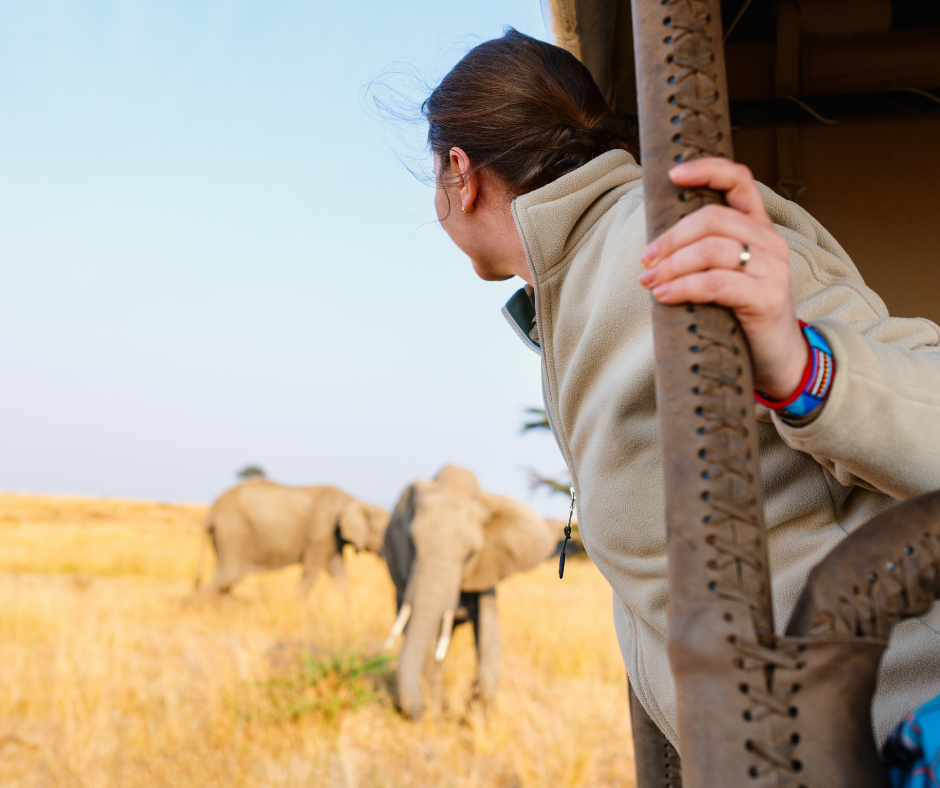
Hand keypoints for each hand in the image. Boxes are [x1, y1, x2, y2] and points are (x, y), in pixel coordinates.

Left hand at [637, 157, 806, 399]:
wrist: (777, 360)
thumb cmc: (742, 316)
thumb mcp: (724, 276)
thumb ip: (703, 254)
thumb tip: (654, 248)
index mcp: (758, 229)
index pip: (740, 181)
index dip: (708, 170)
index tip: (674, 174)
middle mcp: (770, 243)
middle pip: (712, 219)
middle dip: (671, 238)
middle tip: (646, 259)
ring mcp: (772, 269)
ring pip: (711, 250)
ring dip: (671, 265)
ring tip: (649, 281)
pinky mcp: (766, 298)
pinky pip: (716, 283)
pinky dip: (684, 287)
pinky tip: (664, 296)